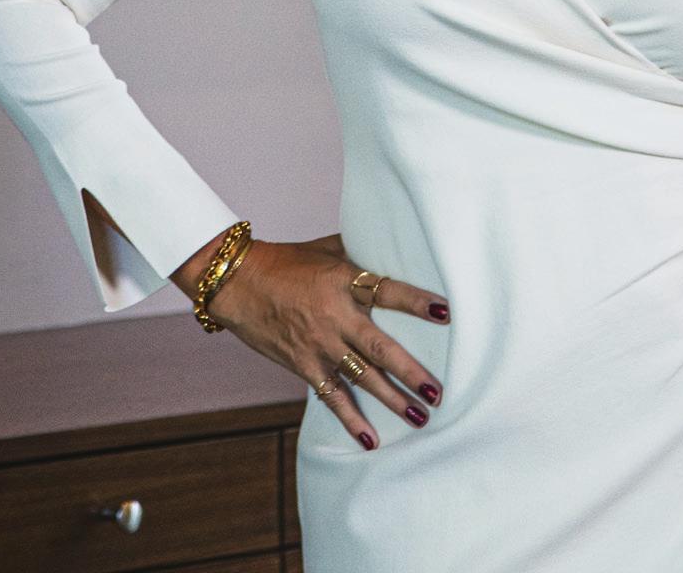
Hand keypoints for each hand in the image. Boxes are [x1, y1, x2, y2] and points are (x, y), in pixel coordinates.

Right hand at [189, 231, 451, 450]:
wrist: (236, 283)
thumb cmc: (283, 262)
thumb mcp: (324, 249)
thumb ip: (358, 251)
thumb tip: (391, 242)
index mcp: (342, 281)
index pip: (387, 292)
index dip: (416, 302)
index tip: (446, 313)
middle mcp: (334, 316)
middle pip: (379, 348)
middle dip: (411, 372)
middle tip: (438, 392)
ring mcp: (318, 344)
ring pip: (362, 377)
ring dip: (392, 400)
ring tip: (420, 417)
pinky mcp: (303, 364)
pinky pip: (331, 396)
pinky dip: (351, 419)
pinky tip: (371, 439)